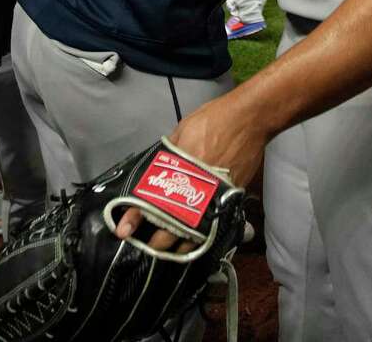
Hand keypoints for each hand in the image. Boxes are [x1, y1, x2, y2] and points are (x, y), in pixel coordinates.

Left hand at [113, 94, 266, 248]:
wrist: (247, 120)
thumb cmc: (213, 121)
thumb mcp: (181, 132)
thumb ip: (169, 155)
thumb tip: (158, 169)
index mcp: (179, 171)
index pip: (151, 199)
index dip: (136, 216)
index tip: (123, 230)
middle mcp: (196, 189)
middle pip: (171, 224)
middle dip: (156, 238)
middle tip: (144, 246)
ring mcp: (215, 197)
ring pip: (193, 232)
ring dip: (178, 243)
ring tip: (165, 250)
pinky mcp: (230, 200)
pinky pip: (212, 226)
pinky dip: (201, 236)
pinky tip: (193, 241)